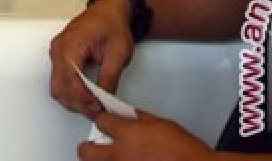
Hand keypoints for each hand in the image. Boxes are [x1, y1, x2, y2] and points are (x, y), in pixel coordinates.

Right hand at [50, 0, 135, 115]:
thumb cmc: (112, 24)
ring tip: (92, 106)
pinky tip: (84, 96)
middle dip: (78, 103)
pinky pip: (59, 79)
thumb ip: (110, 77)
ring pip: (57, 86)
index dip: (83, 98)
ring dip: (73, 99)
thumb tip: (105, 97)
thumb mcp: (118, 53)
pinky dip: (70, 91)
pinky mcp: (60, 55)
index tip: (97, 107)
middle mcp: (59, 48)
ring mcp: (57, 52)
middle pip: (61, 86)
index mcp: (71, 44)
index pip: (71, 80)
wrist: (110, 11)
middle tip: (96, 111)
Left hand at [78, 111, 212, 160]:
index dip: (103, 121)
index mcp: (127, 134)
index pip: (100, 121)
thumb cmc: (186, 152)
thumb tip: (128, 116)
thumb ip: (139, 119)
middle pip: (85, 151)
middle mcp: (120, 155)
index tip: (106, 123)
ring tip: (116, 159)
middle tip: (97, 146)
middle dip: (89, 147)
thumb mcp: (162, 124)